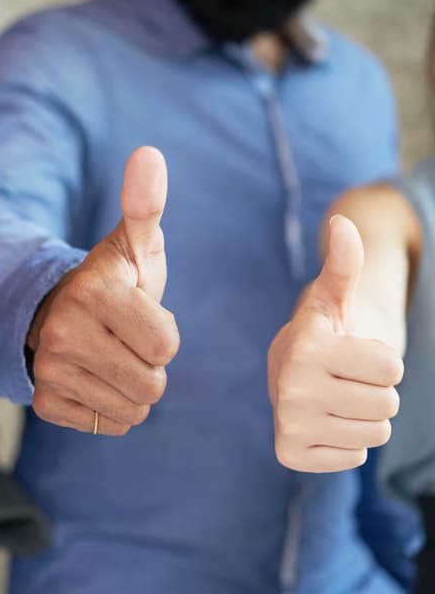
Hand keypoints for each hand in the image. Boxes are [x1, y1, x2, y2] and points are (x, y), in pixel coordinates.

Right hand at [28, 147, 179, 434]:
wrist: (62, 311)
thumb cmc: (113, 280)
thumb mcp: (134, 243)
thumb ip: (145, 204)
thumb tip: (149, 153)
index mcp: (92, 291)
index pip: (167, 346)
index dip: (164, 334)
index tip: (139, 314)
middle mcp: (62, 333)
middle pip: (152, 384)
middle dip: (151, 365)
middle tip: (126, 339)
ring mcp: (50, 371)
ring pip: (132, 409)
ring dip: (133, 387)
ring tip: (112, 356)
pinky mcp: (45, 402)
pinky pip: (106, 424)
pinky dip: (110, 407)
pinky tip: (95, 377)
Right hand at [268, 215, 402, 471]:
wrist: (289, 371)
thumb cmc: (324, 335)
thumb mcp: (335, 299)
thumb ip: (344, 263)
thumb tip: (343, 222)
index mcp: (305, 347)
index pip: (392, 369)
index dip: (380, 360)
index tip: (349, 353)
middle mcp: (290, 387)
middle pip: (387, 404)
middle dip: (375, 391)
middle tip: (344, 379)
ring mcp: (289, 423)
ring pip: (375, 433)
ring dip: (363, 416)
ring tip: (335, 399)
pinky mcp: (290, 452)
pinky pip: (354, 458)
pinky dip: (347, 443)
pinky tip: (325, 422)